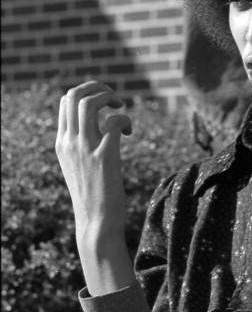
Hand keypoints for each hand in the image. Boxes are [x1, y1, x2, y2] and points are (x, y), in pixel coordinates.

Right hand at [55, 80, 131, 241]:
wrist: (96, 223)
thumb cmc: (94, 196)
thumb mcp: (80, 167)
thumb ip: (83, 146)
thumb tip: (101, 126)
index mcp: (62, 143)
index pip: (65, 101)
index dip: (88, 94)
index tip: (105, 105)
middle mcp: (69, 142)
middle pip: (75, 95)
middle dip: (98, 88)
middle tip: (115, 101)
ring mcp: (84, 149)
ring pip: (89, 103)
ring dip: (109, 97)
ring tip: (121, 108)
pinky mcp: (104, 157)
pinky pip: (115, 122)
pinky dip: (125, 120)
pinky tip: (129, 133)